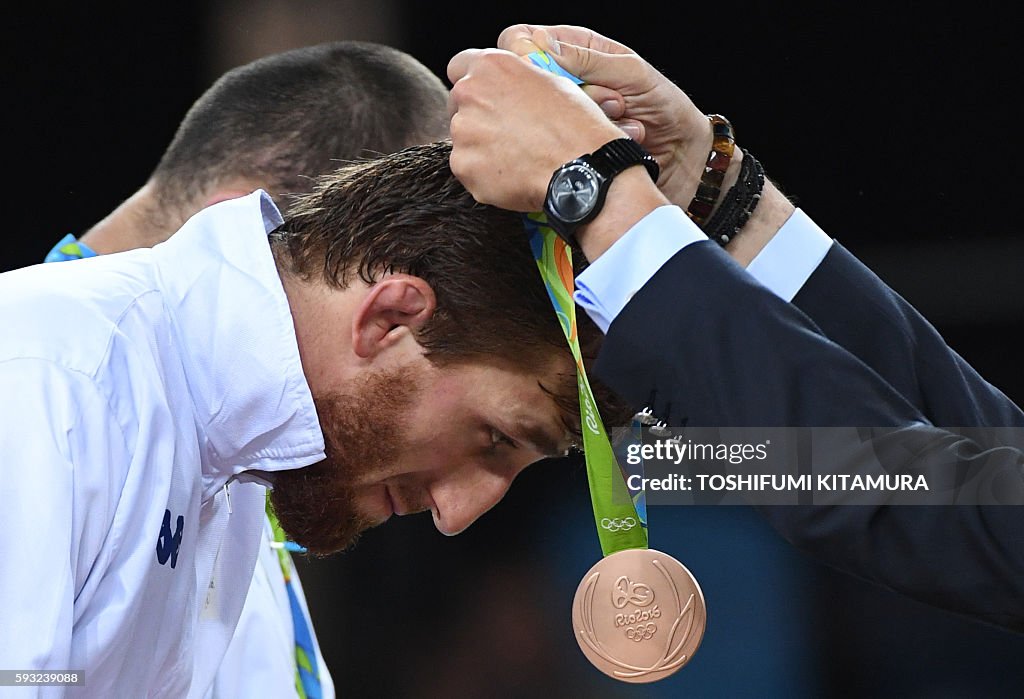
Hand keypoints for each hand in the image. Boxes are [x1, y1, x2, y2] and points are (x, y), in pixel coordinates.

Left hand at [447, 47, 622, 211]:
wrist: (580, 167)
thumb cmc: (574, 125)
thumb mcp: (551, 82)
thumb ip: (517, 80)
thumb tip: (509, 89)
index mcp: (490, 67)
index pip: (458, 67)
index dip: (473, 85)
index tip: (482, 99)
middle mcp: (469, 94)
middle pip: (459, 107)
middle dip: (477, 119)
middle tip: (507, 136)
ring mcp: (463, 132)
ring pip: (464, 141)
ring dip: (481, 150)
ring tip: (517, 159)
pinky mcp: (463, 166)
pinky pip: (468, 170)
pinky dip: (485, 176)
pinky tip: (512, 176)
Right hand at [496, 24, 714, 210]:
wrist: (682, 153)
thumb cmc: (664, 105)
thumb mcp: (632, 72)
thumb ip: (590, 60)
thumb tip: (544, 45)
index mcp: (579, 50)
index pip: (524, 39)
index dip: (522, 52)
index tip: (538, 68)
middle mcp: (567, 82)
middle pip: (530, 82)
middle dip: (571, 92)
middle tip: (610, 98)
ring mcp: (566, 115)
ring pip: (548, 114)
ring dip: (593, 116)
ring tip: (624, 115)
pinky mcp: (570, 144)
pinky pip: (563, 141)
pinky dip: (597, 138)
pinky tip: (623, 134)